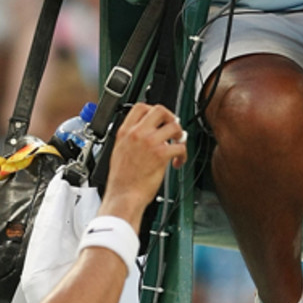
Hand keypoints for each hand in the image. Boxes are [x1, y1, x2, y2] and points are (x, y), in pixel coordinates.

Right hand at [100, 103, 185, 227]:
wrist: (123, 195)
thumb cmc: (121, 179)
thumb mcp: (119, 151)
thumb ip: (131, 138)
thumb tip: (148, 134)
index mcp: (124, 131)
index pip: (141, 107)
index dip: (153, 110)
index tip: (159, 119)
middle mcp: (137, 133)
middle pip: (160, 110)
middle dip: (171, 117)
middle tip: (173, 128)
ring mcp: (150, 142)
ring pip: (174, 126)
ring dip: (180, 135)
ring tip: (178, 144)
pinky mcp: (161, 155)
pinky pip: (180, 146)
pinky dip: (183, 154)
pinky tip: (177, 161)